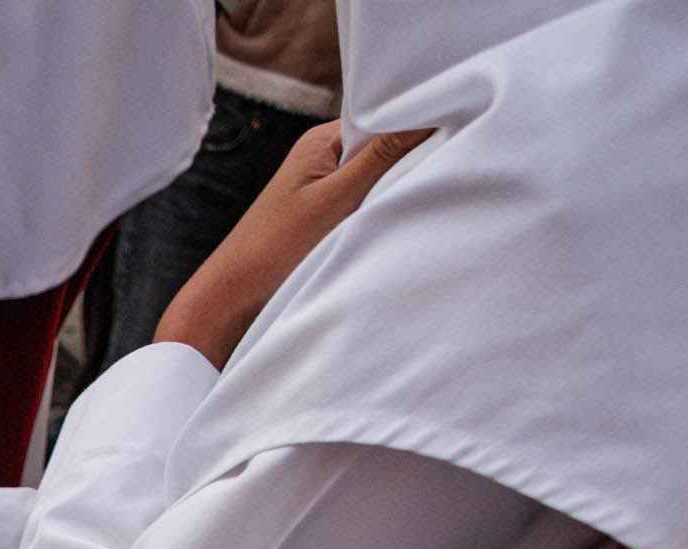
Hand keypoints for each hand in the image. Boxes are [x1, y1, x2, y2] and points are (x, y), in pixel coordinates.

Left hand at [153, 124, 428, 366]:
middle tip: (447, 161)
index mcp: (321, 140)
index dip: (414, 121)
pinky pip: (365, 200)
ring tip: (425, 190)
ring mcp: (324, 185)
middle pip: (382, 144)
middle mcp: (322, 156)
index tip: (453, 127)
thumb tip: (425, 116)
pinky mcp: (325, 214)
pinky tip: (397, 215)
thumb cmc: (275, 245)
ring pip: (376, 175)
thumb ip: (380, 159)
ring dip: (396, 185)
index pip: (380, 115)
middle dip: (409, 155)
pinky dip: (381, 206)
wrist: (234, 294)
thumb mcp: (336, 199)